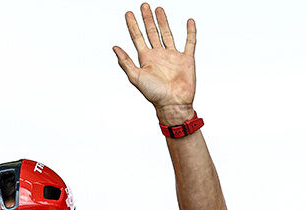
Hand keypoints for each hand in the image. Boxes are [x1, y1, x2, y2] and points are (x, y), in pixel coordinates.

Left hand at [113, 4, 196, 123]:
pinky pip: (189, 42)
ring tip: (159, 9)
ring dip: (163, 22)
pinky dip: (190, 32)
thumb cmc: (154, 94)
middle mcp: (159, 55)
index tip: (128, 13)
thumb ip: (125, 62)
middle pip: (151, 32)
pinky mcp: (187, 59)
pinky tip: (189, 21)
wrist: (173, 104)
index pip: (137, 37)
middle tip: (144, 5)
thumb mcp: (136, 77)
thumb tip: (114, 48)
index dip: (133, 25)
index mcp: (146, 59)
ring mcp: (173, 56)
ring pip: (167, 34)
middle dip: (147, 19)